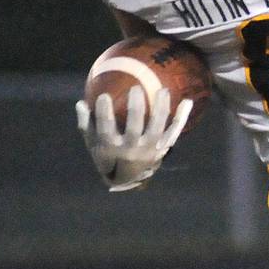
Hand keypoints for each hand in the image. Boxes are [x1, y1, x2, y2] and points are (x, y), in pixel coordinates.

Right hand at [75, 86, 191, 191]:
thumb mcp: (93, 144)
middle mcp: (132, 150)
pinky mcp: (163, 148)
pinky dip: (182, 117)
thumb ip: (85, 124)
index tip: (104, 96)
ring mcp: (151, 149)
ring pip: (158, 128)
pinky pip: (175, 131)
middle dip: (136, 109)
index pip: (107, 129)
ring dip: (161, 109)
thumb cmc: (108, 156)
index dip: (105, 113)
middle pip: (135, 128)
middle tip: (136, 89)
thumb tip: (80, 103)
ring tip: (163, 90)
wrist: (129, 179)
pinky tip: (188, 101)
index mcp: (112, 148)